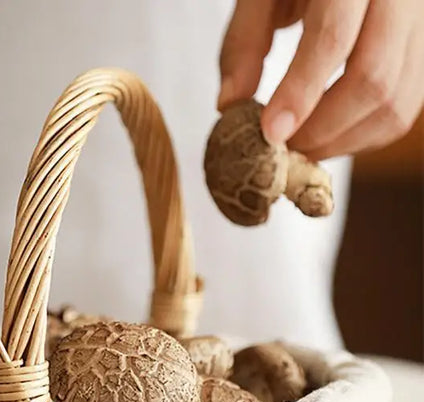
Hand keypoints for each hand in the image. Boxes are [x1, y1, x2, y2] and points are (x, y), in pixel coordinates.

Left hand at [218, 0, 423, 159]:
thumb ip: (244, 42)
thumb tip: (230, 105)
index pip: (333, 37)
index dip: (300, 93)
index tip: (270, 133)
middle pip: (373, 77)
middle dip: (321, 129)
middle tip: (281, 149)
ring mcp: (419, 20)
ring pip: (396, 100)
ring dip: (344, 141)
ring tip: (300, 147)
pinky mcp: (423, 46)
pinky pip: (406, 105)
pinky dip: (365, 135)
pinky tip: (328, 137)